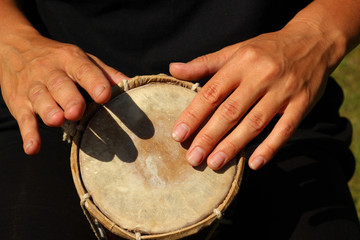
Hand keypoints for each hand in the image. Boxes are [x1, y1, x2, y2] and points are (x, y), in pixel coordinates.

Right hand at [0, 29, 126, 153]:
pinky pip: (23, 118)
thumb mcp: (82, 58)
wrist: (16, 48)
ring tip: (58, 121)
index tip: (104, 95)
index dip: (94, 82)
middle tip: (77, 112)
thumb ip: (106, 73)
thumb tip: (131, 83)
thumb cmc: (60, 59)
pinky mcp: (19, 103)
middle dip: (69, 99)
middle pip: (60, 85)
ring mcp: (34, 87)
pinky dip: (28, 133)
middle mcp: (51, 72)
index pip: (83, 69)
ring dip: (49, 111)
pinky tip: (33, 148)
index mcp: (71, 60)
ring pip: (40, 99)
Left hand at [170, 22, 338, 170]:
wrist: (314, 40)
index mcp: (241, 62)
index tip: (178, 135)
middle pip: (230, 111)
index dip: (193, 115)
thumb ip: (204, 63)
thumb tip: (173, 69)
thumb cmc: (267, 48)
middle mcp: (261, 76)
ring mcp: (283, 91)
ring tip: (214, 164)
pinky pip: (285, 129)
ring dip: (233, 145)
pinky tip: (254, 163)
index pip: (212, 92)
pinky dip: (270, 147)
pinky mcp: (302, 103)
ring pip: (254, 123)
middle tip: (192, 158)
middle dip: (209, 137)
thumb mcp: (235, 50)